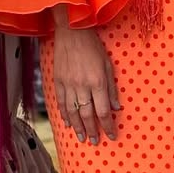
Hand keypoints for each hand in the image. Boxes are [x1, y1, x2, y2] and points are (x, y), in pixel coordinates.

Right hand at [53, 16, 119, 144]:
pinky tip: (68, 123)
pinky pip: (61, 102)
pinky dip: (64, 114)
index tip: (112, 136)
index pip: (103, 111)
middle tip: (95, 141)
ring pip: (73, 112)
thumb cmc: (93, 46)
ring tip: (82, 137)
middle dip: (92, 130)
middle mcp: (82, 85)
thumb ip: (111, 88)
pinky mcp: (58, 80)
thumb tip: (116, 108)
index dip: (108, 126)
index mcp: (98, 82)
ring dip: (78, 127)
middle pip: (87, 115)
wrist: (72, 31)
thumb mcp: (108, 64)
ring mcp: (68, 84)